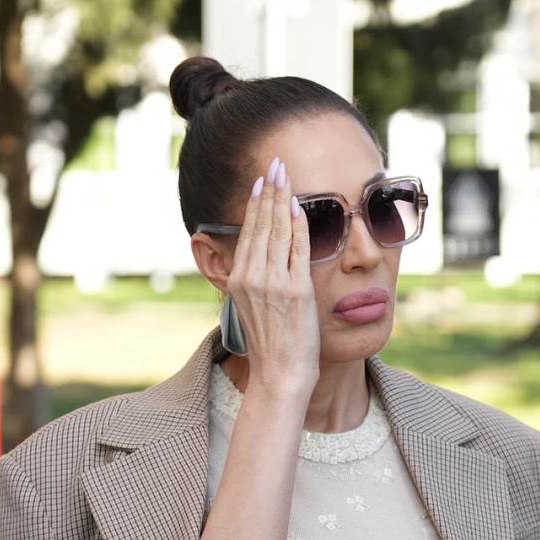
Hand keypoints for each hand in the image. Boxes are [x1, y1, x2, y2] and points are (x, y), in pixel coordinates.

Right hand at [226, 156, 319, 399]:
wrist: (280, 375)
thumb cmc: (271, 344)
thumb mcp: (252, 307)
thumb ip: (255, 279)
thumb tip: (258, 258)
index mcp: (239, 280)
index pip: (249, 232)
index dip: (256, 203)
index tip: (261, 181)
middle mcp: (252, 277)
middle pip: (261, 224)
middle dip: (269, 191)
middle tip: (274, 164)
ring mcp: (274, 282)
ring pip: (278, 230)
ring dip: (283, 199)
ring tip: (285, 175)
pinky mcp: (296, 290)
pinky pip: (298, 248)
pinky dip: (299, 225)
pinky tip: (300, 206)